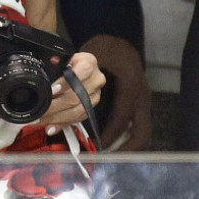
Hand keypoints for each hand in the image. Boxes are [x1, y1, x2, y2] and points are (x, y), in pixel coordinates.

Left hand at [38, 52, 104, 131]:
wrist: (80, 68)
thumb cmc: (68, 63)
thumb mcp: (63, 58)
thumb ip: (56, 61)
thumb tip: (51, 60)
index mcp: (89, 63)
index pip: (81, 72)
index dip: (66, 82)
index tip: (52, 90)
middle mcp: (95, 79)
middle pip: (77, 96)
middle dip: (55, 106)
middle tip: (40, 110)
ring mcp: (95, 95)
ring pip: (78, 110)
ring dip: (57, 118)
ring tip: (42, 120)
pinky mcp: (92, 107)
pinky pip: (78, 119)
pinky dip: (63, 124)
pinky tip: (52, 127)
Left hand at [80, 35, 150, 150]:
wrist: (121, 39)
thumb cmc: (107, 47)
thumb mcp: (92, 55)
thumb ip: (77, 72)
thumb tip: (56, 88)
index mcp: (130, 85)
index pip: (122, 117)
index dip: (108, 134)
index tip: (96, 146)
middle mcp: (140, 96)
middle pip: (141, 131)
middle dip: (127, 149)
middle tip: (107, 159)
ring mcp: (142, 101)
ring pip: (141, 131)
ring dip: (127, 146)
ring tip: (108, 157)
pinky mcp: (137, 103)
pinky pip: (135, 125)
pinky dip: (124, 136)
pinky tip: (108, 142)